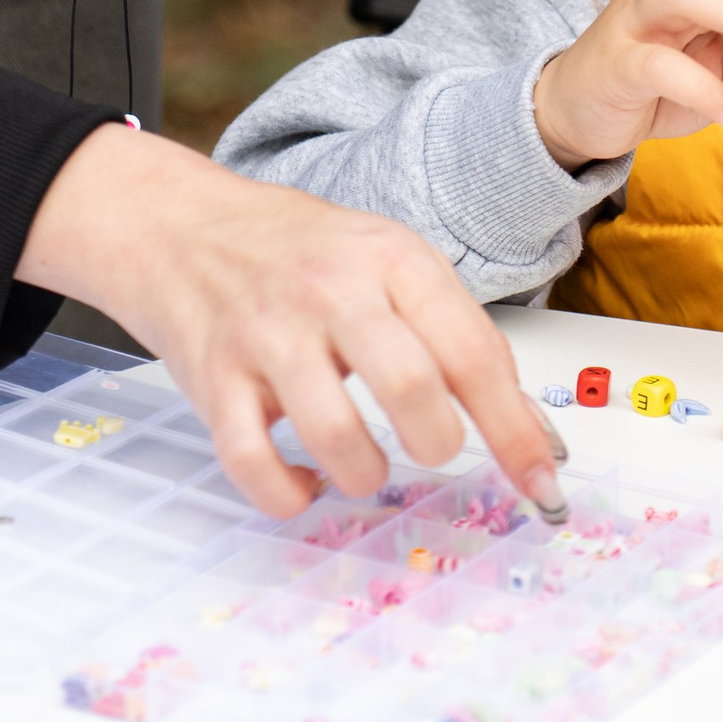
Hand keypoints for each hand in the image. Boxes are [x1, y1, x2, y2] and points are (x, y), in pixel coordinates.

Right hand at [21, 121, 564, 520]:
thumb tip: (527, 430)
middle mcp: (331, 292)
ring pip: (335, 436)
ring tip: (366, 467)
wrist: (180, 226)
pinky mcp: (213, 379)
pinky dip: (288, 495)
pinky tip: (304, 481)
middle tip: (432, 448)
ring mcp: (267, 336)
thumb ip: (453, 335)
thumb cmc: (300, 254)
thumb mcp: (388, 263)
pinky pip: (252, 463)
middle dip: (437, 443)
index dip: (516, 432)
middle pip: (411, 387)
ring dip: (365, 475)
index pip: (473, 353)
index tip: (542, 482)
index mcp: (391, 260)